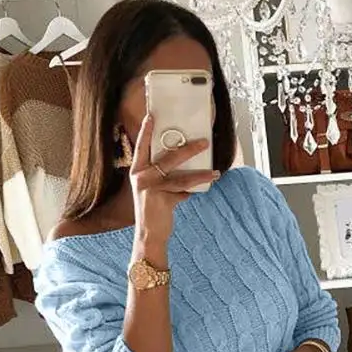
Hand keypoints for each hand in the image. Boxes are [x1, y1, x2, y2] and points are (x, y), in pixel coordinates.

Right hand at [130, 115, 217, 245]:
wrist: (149, 235)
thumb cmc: (153, 212)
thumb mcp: (154, 191)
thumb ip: (165, 179)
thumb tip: (186, 170)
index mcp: (137, 172)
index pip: (141, 146)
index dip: (146, 131)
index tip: (152, 116)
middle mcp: (141, 177)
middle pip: (168, 157)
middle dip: (188, 149)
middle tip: (204, 142)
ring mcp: (151, 188)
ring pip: (181, 175)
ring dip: (200, 173)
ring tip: (215, 171)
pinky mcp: (162, 199)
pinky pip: (184, 191)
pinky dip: (195, 191)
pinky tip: (205, 188)